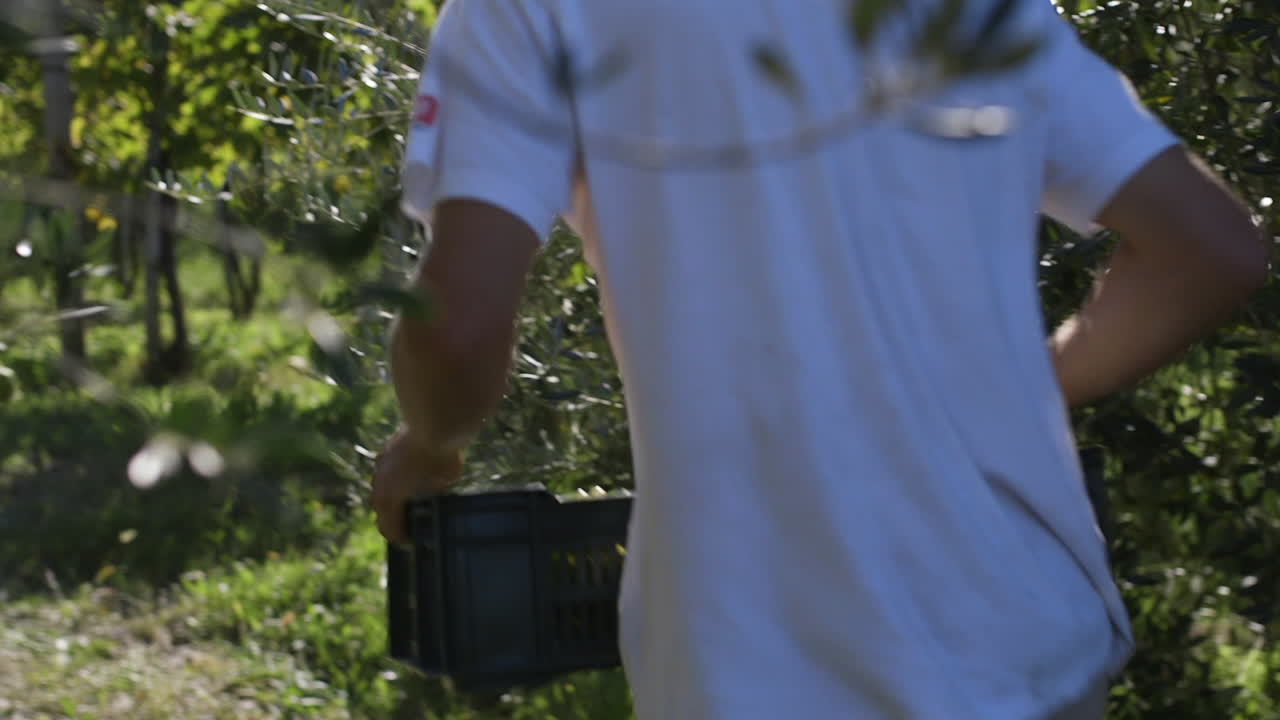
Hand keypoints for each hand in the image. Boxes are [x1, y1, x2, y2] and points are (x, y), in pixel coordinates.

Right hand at [371, 429, 463, 544]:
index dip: (401, 538)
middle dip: (394, 518)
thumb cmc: (442, 458)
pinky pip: (386, 474)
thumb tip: (433, 498)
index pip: (389, 528)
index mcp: (391, 498)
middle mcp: (380, 483)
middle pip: (381, 509)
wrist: (435, 421)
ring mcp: (380, 466)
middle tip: (410, 524)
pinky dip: (394, 481)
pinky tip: (409, 479)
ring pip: (381, 490)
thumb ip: (434, 496)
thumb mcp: (444, 483)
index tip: (412, 542)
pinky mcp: (386, 451)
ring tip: (410, 501)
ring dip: (392, 498)